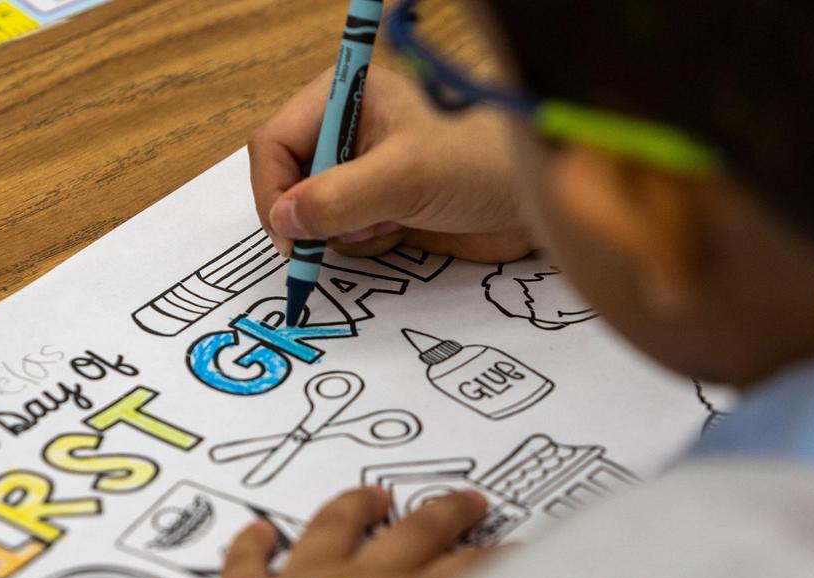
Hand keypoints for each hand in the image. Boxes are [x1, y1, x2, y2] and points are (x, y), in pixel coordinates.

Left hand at [220, 486, 506, 577]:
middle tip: (467, 502)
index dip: (498, 560)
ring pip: (335, 528)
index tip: (516, 553)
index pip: (470, 574)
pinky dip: (251, 544)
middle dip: (446, 515)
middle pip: (416, 536)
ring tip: (373, 495)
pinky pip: (248, 562)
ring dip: (356, 507)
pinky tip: (257, 530)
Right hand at [248, 66, 533, 261]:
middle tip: (341, 235)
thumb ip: (340, 197)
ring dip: (341, 232)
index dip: (273, 189)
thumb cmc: (485, 164)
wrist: (540, 203)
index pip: (275, 141)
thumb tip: (285, 219)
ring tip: (388, 224)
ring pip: (313, 214)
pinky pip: (343, 235)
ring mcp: (364, 171)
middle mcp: (349, 131)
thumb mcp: (408, 176)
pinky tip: (400, 233)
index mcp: (347, 97)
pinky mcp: (381, 207)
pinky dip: (361, 245)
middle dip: (310, 214)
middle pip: (288, 180)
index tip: (290, 233)